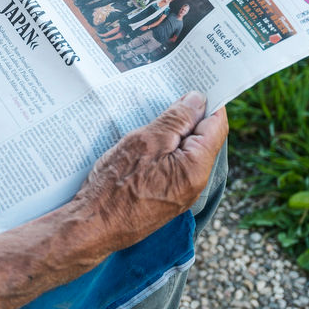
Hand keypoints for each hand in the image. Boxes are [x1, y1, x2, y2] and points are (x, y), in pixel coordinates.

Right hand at [72, 92, 226, 252]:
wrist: (92, 226)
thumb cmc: (115, 184)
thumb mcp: (145, 142)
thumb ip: (176, 120)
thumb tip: (198, 101)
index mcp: (196, 167)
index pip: (216, 125)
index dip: (209, 102)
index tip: (196, 83)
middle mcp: (195, 184)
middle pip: (202, 140)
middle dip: (189, 117)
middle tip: (168, 96)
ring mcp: (180, 194)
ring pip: (185, 154)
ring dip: (173, 134)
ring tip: (152, 119)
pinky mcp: (164, 199)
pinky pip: (172, 167)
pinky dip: (163, 152)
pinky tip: (145, 144)